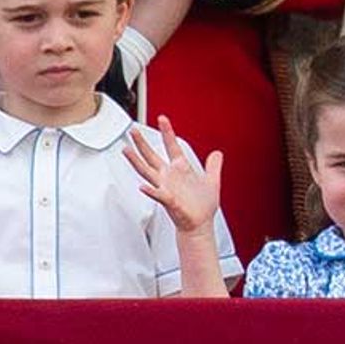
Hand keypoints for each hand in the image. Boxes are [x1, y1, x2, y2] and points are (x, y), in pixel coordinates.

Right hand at [124, 114, 223, 233]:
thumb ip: (213, 166)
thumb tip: (217, 153)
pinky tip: (142, 186)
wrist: (200, 225)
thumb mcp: (212, 181)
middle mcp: (169, 176)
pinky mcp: (169, 201)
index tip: (162, 118)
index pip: (172, 146)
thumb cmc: (202, 206)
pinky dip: (150, 191)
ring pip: (147, 172)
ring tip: (126, 150)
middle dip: (142, 143)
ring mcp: (166, 188)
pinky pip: (158, 194)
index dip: (167, 132)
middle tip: (133, 130)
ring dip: (136, 161)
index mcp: (180, 169)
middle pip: (151, 156)